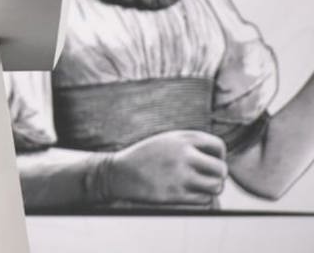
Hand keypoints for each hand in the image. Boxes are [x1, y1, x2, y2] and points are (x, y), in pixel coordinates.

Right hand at [105, 130, 227, 203]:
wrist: (118, 172)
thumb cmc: (145, 157)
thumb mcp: (166, 140)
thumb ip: (190, 144)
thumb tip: (219, 157)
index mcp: (181, 139)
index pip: (218, 146)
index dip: (219, 156)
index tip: (210, 162)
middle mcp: (183, 155)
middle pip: (221, 169)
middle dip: (218, 175)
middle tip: (207, 178)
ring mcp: (179, 175)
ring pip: (216, 186)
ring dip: (211, 188)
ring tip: (200, 187)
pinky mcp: (175, 194)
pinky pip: (204, 199)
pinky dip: (201, 198)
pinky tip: (189, 194)